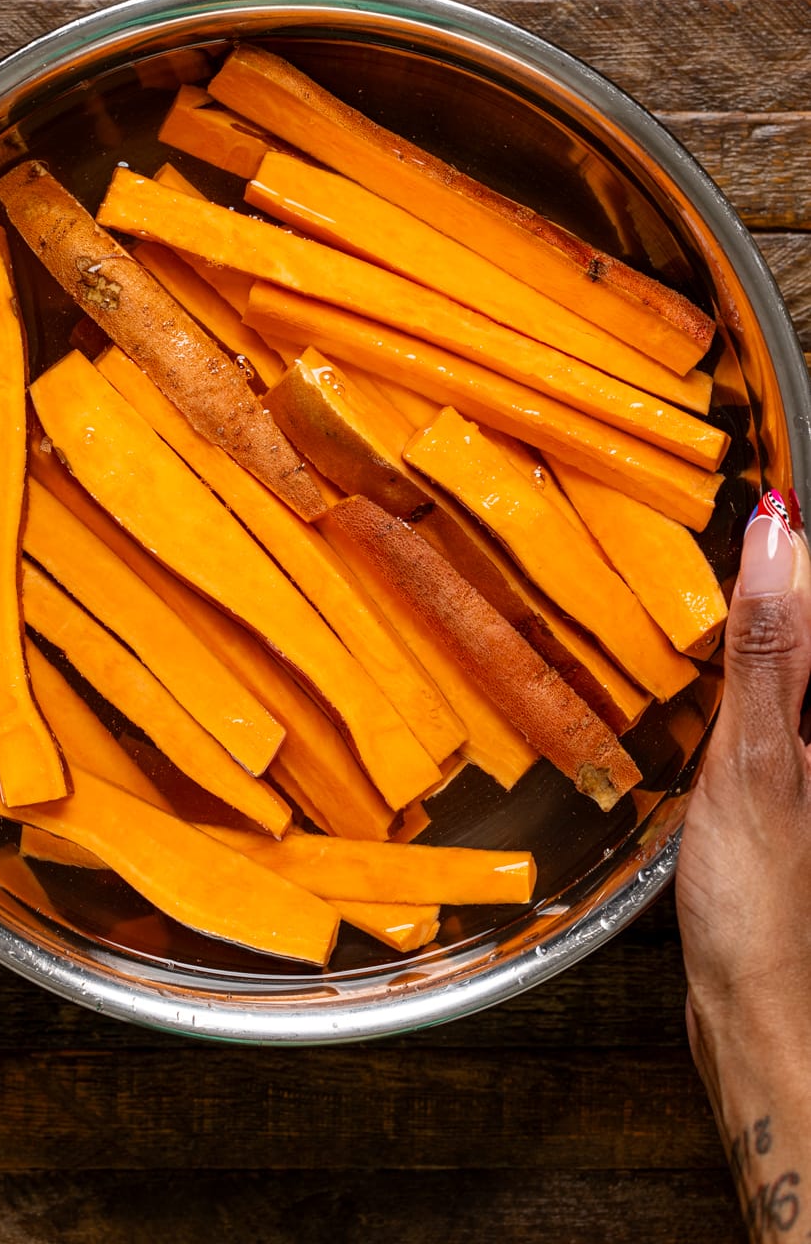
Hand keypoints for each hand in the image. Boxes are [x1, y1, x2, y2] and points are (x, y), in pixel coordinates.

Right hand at [676, 498, 810, 1236]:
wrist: (751, 997)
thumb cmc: (761, 895)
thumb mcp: (758, 753)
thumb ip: (767, 641)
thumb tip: (777, 532)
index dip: (785, 531)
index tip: (742, 477)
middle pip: (798, 614)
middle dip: (759, 564)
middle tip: (707, 515)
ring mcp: (809, 741)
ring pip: (781, 647)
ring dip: (738, 609)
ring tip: (678, 575)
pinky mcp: (785, 763)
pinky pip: (765, 682)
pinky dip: (728, 657)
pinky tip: (686, 657)